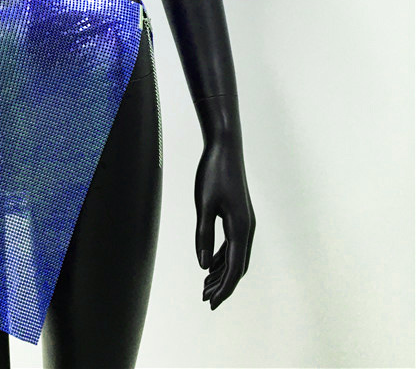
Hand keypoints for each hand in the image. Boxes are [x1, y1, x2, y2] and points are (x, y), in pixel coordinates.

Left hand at [194, 137, 254, 309]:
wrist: (225, 148)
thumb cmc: (214, 173)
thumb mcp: (204, 204)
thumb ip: (203, 235)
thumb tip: (203, 265)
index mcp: (241, 228)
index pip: (234, 268)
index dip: (223, 288)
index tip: (211, 303)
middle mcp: (247, 228)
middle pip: (238, 266)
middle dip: (223, 285)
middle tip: (205, 299)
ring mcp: (244, 221)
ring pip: (236, 256)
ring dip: (222, 272)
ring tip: (205, 286)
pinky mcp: (238, 215)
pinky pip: (233, 244)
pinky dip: (223, 257)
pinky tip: (210, 263)